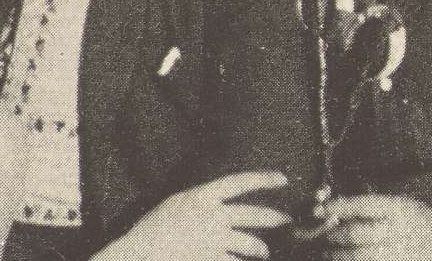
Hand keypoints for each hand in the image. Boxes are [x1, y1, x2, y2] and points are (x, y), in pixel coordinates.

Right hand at [99, 171, 289, 260]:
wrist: (144, 251)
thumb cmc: (155, 226)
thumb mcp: (178, 202)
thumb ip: (202, 201)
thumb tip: (218, 201)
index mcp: (203, 195)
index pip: (240, 182)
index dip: (263, 179)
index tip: (282, 179)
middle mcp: (213, 215)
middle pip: (253, 214)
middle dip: (274, 217)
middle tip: (287, 220)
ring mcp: (214, 239)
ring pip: (250, 243)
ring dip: (260, 249)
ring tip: (264, 252)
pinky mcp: (213, 259)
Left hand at [319, 193, 431, 260]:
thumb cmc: (415, 218)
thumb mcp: (398, 203)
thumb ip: (369, 206)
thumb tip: (335, 210)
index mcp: (397, 209)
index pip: (362, 205)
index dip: (337, 208)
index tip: (318, 210)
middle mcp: (397, 231)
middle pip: (357, 234)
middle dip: (335, 236)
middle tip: (325, 237)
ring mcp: (399, 254)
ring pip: (361, 257)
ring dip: (340, 256)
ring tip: (329, 253)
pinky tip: (345, 260)